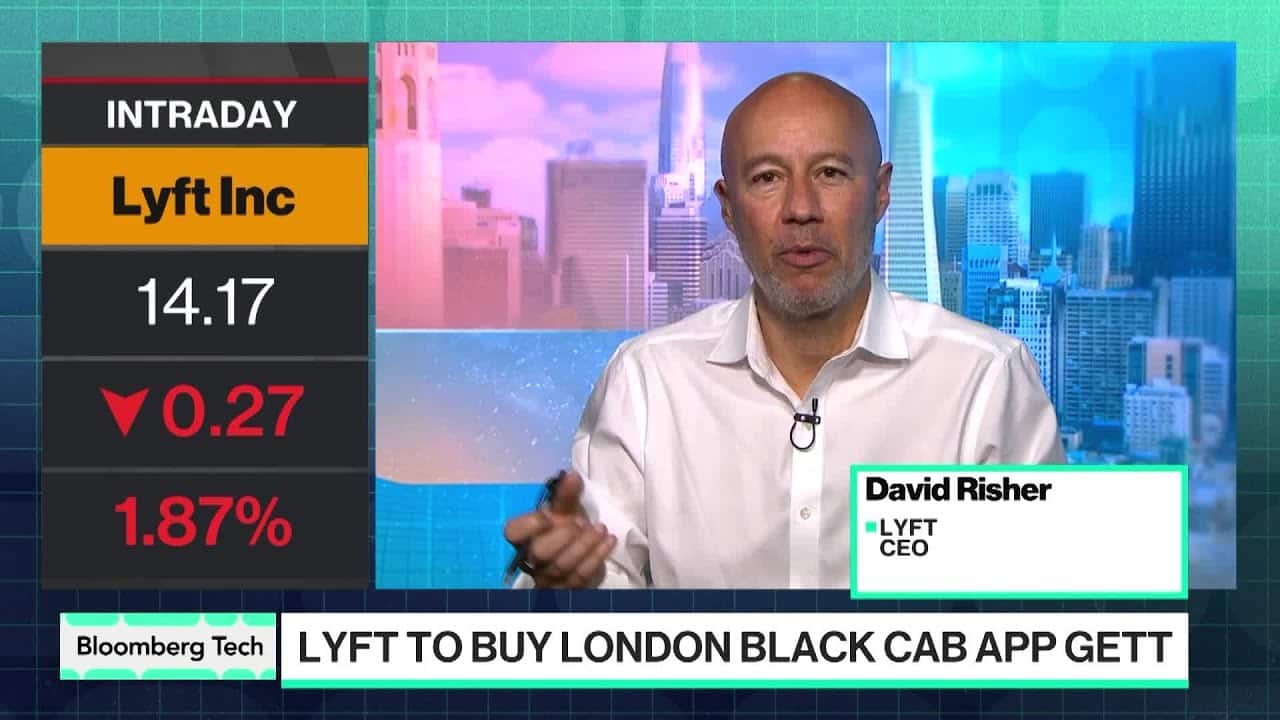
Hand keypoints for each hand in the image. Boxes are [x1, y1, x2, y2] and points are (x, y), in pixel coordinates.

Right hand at [502, 471, 617, 587]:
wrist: (580, 552)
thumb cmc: (566, 529)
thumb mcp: (565, 512)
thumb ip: (566, 495)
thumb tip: (572, 476)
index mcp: (525, 537)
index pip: (512, 533)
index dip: (529, 524)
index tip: (549, 515)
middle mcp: (532, 560)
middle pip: (539, 552)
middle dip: (563, 536)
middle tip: (580, 523)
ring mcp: (549, 578)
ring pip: (562, 566)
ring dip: (584, 545)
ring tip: (600, 529)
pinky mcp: (568, 589)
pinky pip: (581, 576)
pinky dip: (596, 556)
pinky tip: (608, 541)